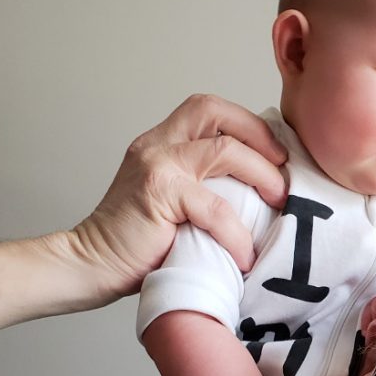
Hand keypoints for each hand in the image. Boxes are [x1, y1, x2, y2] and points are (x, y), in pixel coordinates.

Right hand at [71, 94, 287, 301]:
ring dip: (262, 174)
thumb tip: (261, 192)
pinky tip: (245, 255)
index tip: (275, 154)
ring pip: (224, 150)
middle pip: (214, 111)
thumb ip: (204, 186)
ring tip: (279, 202)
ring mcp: (156, 166)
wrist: (92, 265)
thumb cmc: (138, 243)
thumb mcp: (175, 202)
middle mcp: (157, 145)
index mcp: (161, 142)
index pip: (209, 110)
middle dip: (259, 134)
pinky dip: (237, 233)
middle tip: (284, 169)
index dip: (248, 124)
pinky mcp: (158, 195)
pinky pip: (215, 208)